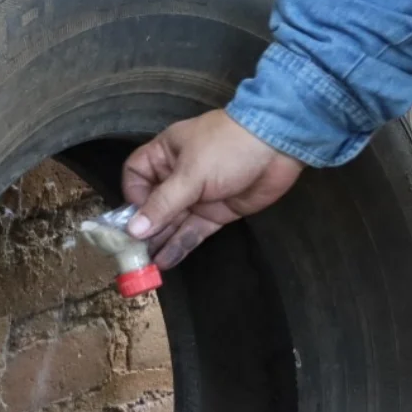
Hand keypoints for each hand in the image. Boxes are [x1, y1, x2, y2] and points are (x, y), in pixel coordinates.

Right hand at [120, 110, 304, 267]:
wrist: (278, 146)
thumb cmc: (228, 148)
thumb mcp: (191, 173)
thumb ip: (163, 204)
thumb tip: (133, 229)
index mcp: (165, 155)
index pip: (136, 176)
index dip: (133, 197)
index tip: (135, 218)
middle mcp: (177, 176)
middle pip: (153, 205)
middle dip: (145, 228)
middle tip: (135, 254)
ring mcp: (198, 196)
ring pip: (173, 222)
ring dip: (161, 241)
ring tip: (148, 264)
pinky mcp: (216, 213)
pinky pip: (193, 231)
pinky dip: (180, 245)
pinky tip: (166, 261)